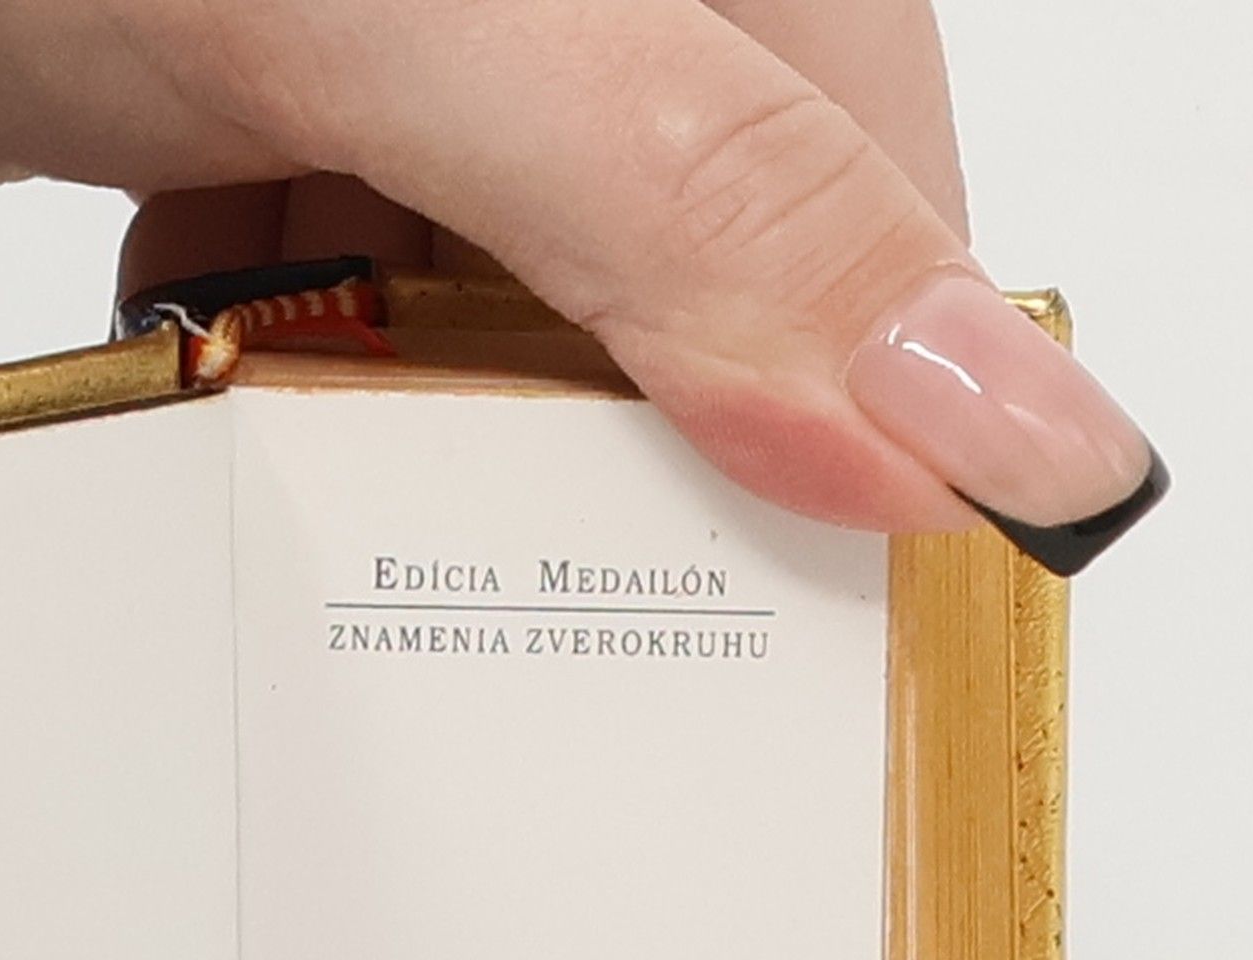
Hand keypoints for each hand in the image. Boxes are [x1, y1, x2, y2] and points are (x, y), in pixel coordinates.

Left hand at [0, 0, 1156, 541]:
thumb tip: (984, 425)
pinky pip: (408, 323)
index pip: (888, 204)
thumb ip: (683, 195)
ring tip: (373, 470)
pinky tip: (269, 395)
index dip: (866, 416)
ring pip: (562, 321)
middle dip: (641, 442)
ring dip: (475, 439)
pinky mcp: (322, 137)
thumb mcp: (374, 14)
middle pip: (730, 278)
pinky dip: (349, 396)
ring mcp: (458, 65)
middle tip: (551, 572)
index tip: (798, 608)